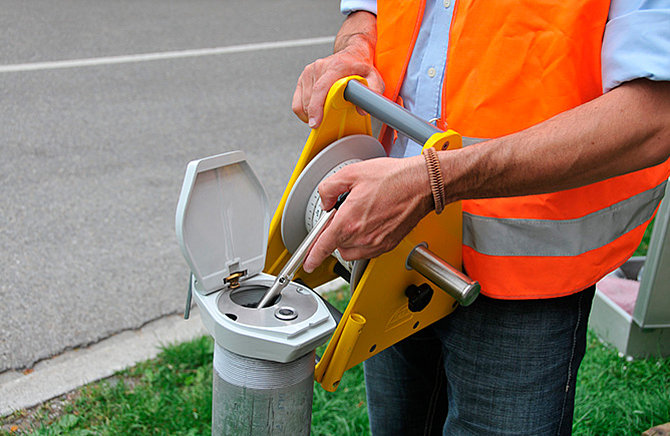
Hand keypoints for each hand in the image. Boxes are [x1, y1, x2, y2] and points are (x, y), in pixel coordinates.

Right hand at [292, 11, 383, 127]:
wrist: (352, 53)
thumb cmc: (361, 67)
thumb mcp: (374, 77)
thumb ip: (373, 91)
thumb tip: (362, 110)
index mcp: (335, 67)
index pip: (320, 89)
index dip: (316, 107)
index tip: (315, 123)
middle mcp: (319, 67)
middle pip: (311, 100)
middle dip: (318, 114)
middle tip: (330, 118)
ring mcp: (309, 72)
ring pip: (303, 103)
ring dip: (312, 112)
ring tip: (326, 109)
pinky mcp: (303, 77)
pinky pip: (297, 102)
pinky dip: (305, 110)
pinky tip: (316, 110)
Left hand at [303, 156, 432, 272]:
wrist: (422, 184)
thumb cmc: (394, 178)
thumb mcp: (352, 173)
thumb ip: (330, 187)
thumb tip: (325, 199)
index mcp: (349, 221)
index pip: (324, 245)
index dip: (312, 256)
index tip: (307, 262)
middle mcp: (363, 237)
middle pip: (337, 247)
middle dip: (336, 234)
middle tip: (343, 216)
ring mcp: (377, 243)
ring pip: (352, 252)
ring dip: (349, 240)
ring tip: (358, 219)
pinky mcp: (389, 245)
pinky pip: (368, 251)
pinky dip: (364, 242)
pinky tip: (371, 223)